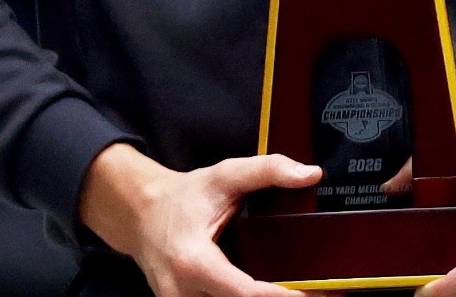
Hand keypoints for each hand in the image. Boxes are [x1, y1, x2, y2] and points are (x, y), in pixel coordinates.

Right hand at [77, 141, 322, 296]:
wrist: (139, 214)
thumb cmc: (184, 197)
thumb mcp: (225, 174)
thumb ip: (268, 170)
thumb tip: (311, 174)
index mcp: (194, 262)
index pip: (244, 293)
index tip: (312, 293)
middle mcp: (182, 293)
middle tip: (316, 293)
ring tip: (297, 292)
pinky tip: (269, 293)